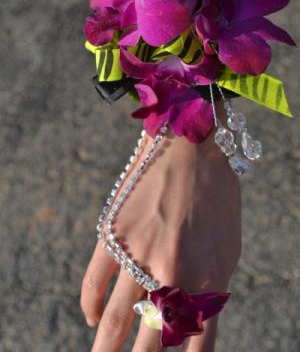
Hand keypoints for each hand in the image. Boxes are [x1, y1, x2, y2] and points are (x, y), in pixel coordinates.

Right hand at [81, 115, 240, 350]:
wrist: (193, 147)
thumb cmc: (217, 199)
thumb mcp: (227, 251)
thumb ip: (211, 295)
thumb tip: (188, 331)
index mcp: (206, 279)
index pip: (191, 348)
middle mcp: (172, 273)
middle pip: (147, 345)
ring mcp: (138, 253)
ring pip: (115, 322)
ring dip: (105, 350)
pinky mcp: (112, 234)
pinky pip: (93, 284)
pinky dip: (90, 308)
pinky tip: (94, 319)